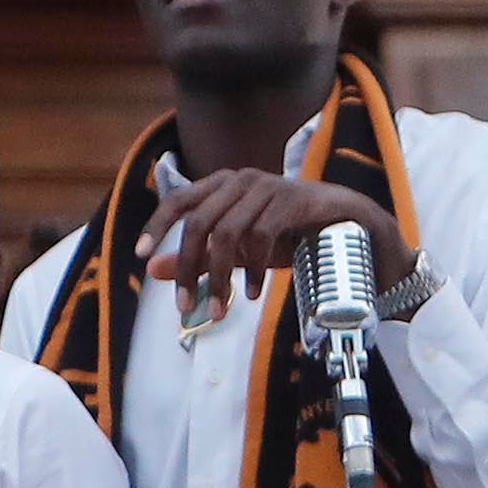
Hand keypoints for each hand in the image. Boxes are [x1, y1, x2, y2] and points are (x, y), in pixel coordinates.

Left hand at [138, 171, 401, 301]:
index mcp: (221, 185)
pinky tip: (255, 292)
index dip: (156, 227)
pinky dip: (254, 270)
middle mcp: (240, 180)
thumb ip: (198, 257)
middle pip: (199, 223)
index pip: (177, 201)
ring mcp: (266, 187)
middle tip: (185, 306)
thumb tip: (151, 269)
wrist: (347, 224)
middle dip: (189, 269)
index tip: (139, 256)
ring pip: (228, 234)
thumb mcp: (238, 251)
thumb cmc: (287, 234)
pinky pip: (261, 237)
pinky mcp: (291, 200)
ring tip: (221, 308)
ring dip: (221, 277)